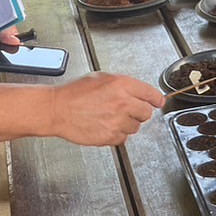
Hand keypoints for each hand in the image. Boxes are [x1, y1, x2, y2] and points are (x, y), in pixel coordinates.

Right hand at [45, 73, 163, 146]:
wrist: (57, 109)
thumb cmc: (74, 93)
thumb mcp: (101, 78)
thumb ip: (122, 84)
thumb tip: (137, 90)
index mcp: (122, 84)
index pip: (151, 94)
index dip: (156, 99)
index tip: (158, 102)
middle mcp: (123, 102)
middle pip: (146, 112)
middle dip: (139, 112)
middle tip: (127, 110)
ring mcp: (118, 121)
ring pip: (135, 127)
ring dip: (127, 124)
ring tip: (109, 117)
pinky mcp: (111, 136)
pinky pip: (123, 137)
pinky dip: (116, 134)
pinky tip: (104, 126)